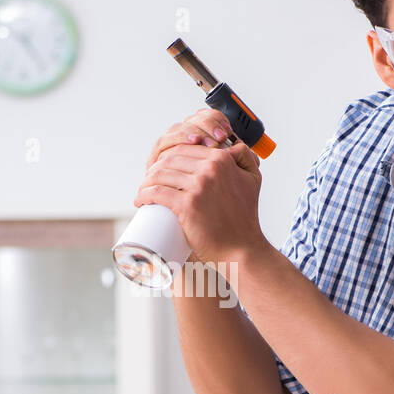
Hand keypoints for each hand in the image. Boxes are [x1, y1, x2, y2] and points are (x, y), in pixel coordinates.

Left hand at [134, 107, 269, 267]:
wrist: (242, 248)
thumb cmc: (244, 218)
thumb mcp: (252, 179)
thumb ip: (245, 158)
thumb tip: (229, 145)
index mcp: (223, 159)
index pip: (185, 148)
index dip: (168, 157)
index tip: (161, 169)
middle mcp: (211, 168)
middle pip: (170, 159)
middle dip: (154, 169)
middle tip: (149, 182)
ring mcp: (199, 186)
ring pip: (160, 174)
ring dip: (146, 182)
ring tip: (143, 192)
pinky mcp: (188, 205)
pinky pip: (157, 193)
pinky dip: (144, 195)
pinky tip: (141, 200)